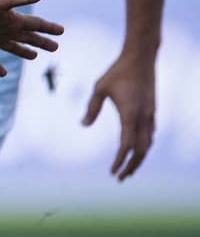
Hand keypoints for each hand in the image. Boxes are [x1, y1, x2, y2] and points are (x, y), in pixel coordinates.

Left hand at [0, 0, 61, 76]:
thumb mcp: (4, 0)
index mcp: (12, 18)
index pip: (36, 24)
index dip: (49, 28)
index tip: (61, 31)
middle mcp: (4, 29)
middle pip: (28, 37)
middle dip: (41, 42)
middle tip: (55, 47)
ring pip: (12, 47)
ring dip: (24, 52)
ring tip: (33, 56)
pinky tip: (3, 74)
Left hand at [82, 53, 155, 180]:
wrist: (141, 58)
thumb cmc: (118, 71)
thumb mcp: (99, 88)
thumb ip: (92, 108)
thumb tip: (84, 125)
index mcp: (130, 114)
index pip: (126, 145)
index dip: (120, 161)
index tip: (112, 171)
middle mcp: (143, 118)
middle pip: (141, 150)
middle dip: (131, 166)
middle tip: (120, 178)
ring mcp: (150, 115)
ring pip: (147, 144)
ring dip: (139, 158)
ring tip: (128, 169)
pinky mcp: (152, 111)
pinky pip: (150, 135)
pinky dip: (143, 146)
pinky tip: (137, 149)